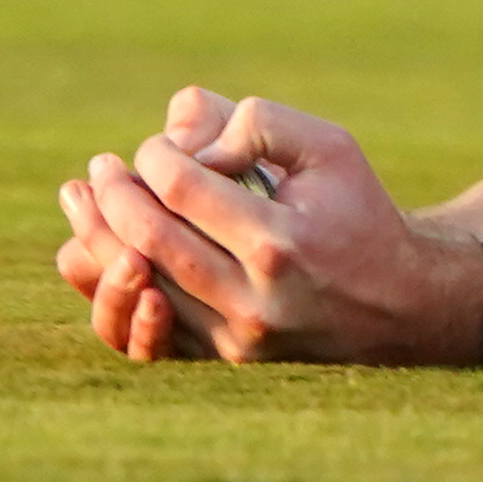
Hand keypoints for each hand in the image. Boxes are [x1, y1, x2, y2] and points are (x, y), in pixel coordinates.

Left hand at [55, 88, 482, 366]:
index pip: (183, 189)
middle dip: (114, 195)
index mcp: (282, 241)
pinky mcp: (223, 358)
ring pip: (138, 289)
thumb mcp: (330, 149)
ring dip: (98, 238)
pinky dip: (111, 291)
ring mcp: (235, 337)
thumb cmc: (358, 212)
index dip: (155, 157)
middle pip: (149, 240)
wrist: (399, 303)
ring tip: (83, 200)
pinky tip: (90, 253)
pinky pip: (146, 331)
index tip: (158, 145)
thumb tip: (187, 136)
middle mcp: (254, 297)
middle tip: (103, 169)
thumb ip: (260, 123)